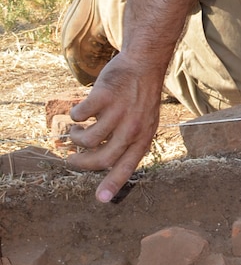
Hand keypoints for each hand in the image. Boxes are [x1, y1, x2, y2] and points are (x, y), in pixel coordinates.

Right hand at [66, 51, 166, 202]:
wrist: (144, 64)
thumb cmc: (141, 97)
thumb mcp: (145, 121)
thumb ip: (130, 141)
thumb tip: (106, 165)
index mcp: (144, 136)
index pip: (129, 166)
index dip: (114, 183)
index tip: (101, 199)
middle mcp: (133, 127)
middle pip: (101, 158)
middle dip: (81, 164)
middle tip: (71, 160)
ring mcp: (119, 112)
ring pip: (87, 139)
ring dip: (75, 138)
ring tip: (76, 130)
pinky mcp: (105, 96)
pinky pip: (80, 115)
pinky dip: (74, 116)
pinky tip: (79, 112)